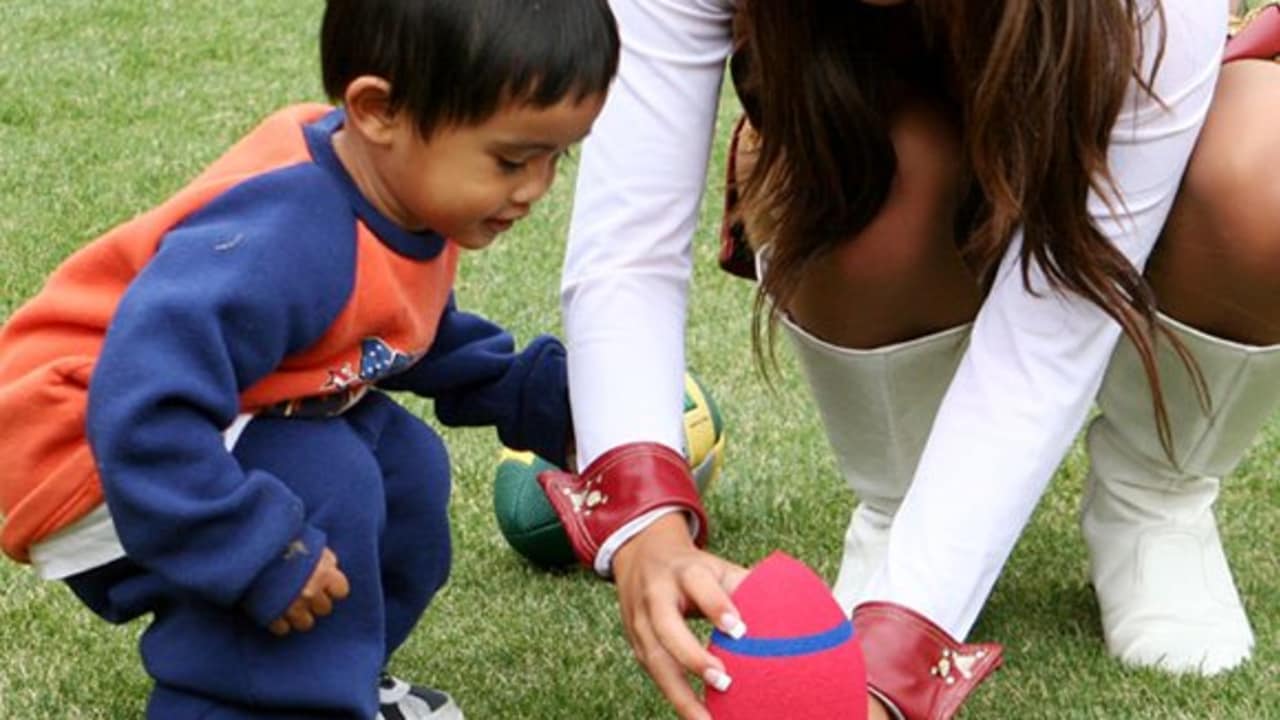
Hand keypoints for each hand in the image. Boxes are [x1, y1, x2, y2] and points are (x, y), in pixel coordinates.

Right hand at [268, 547, 349, 635]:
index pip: (341, 590)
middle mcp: (311, 592)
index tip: (326, 584)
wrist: (251, 546)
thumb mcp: (311, 543)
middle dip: (316, 601)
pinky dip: (279, 621)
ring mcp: (291, 606)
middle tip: (305, 591)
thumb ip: (325, 560)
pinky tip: (276, 610)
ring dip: (300, 614)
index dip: (333, 587)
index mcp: (323, 573)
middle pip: (324, 608)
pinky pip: (282, 628)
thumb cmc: (284, 540)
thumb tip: (331, 570)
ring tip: (292, 604)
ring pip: (306, 623)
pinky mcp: (271, 615)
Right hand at [612, 514, 748, 719]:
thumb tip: (797, 608)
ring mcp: (641, 623)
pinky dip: (676, 699)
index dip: (717, 607)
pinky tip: (699, 718)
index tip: (739, 631)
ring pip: (655, 660)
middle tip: (724, 681)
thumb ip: (747, 586)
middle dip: (693, 656)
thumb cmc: (691, 569)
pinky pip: (656, 676)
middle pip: (667, 627)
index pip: (699, 585)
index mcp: (684, 571)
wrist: (641, 557)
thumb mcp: (716, 568)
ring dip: (681, 693)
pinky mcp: (637, 647)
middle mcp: (657, 596)